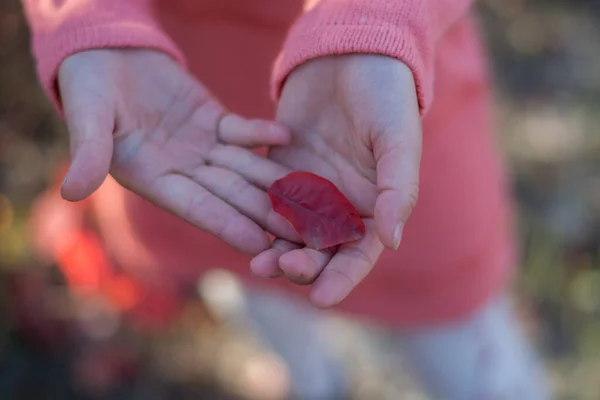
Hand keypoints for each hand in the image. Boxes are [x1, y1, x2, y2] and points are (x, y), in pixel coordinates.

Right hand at [57, 49, 297, 253]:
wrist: (106, 55)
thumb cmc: (89, 87)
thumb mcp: (88, 118)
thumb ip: (89, 153)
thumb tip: (72, 192)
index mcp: (152, 178)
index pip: (196, 207)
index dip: (227, 224)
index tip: (259, 244)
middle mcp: (182, 170)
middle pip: (230, 195)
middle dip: (264, 214)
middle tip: (301, 233)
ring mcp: (202, 148)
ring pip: (244, 169)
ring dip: (274, 181)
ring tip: (308, 195)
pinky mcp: (215, 122)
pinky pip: (242, 131)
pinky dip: (262, 134)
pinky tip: (288, 136)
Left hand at [243, 55, 422, 306]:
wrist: (351, 52)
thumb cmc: (386, 96)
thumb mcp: (398, 141)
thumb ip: (397, 191)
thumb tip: (391, 242)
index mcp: (376, 206)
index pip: (359, 254)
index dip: (341, 278)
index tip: (320, 298)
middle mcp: (341, 204)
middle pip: (321, 248)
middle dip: (303, 264)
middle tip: (282, 268)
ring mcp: (309, 189)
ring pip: (289, 230)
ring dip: (275, 248)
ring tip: (258, 262)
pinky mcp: (281, 168)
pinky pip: (267, 198)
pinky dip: (257, 215)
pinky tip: (242, 225)